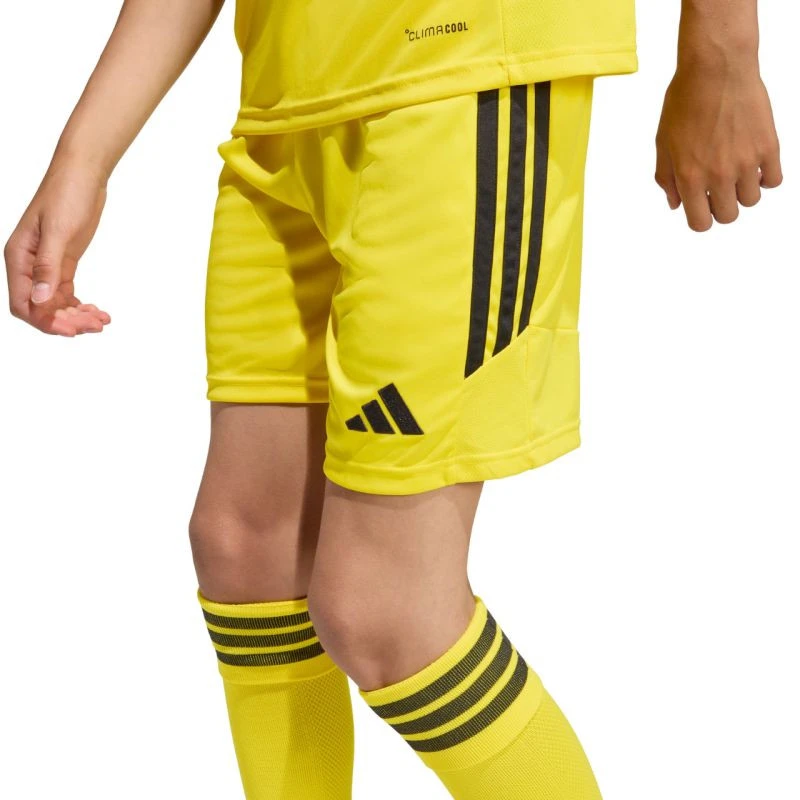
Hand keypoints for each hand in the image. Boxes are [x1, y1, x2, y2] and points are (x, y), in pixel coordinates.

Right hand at [5, 160, 111, 335]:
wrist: (83, 174)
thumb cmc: (66, 194)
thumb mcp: (58, 231)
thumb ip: (47, 266)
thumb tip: (39, 298)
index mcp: (18, 258)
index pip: (23, 304)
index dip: (45, 321)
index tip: (72, 330)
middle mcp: (28, 265)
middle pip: (41, 308)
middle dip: (66, 321)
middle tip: (95, 324)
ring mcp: (46, 265)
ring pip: (56, 304)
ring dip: (77, 316)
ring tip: (102, 320)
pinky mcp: (63, 263)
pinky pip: (67, 294)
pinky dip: (81, 306)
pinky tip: (99, 312)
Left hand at [655, 63, 782, 231]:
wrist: (717, 68)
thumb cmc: (685, 101)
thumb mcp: (663, 143)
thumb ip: (667, 178)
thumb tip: (676, 204)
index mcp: (690, 177)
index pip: (700, 223)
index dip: (700, 218)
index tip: (701, 206)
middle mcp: (719, 174)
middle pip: (728, 216)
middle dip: (721, 207)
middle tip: (717, 189)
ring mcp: (746, 162)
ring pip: (752, 200)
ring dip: (743, 191)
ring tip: (735, 171)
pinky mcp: (768, 146)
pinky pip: (774, 180)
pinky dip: (765, 177)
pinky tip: (754, 164)